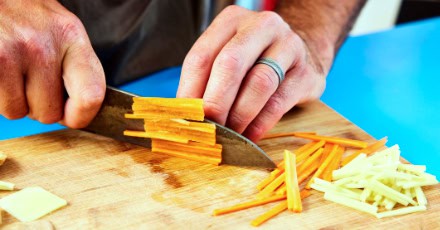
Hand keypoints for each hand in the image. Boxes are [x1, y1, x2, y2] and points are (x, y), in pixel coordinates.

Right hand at [0, 0, 104, 127]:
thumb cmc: (28, 18)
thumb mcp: (62, 33)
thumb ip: (76, 69)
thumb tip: (78, 115)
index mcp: (71, 38)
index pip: (91, 95)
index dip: (81, 116)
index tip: (71, 117)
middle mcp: (44, 45)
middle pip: (50, 112)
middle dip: (39, 104)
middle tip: (30, 80)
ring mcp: (13, 52)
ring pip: (20, 112)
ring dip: (15, 101)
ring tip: (13, 72)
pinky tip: (1, 74)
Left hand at [177, 6, 326, 141]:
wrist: (304, 56)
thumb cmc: (256, 61)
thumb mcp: (230, 58)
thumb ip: (209, 79)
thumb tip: (188, 115)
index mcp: (232, 20)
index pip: (202, 56)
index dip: (190, 90)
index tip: (186, 117)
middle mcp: (262, 26)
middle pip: (231, 65)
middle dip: (215, 103)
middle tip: (207, 128)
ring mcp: (289, 46)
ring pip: (258, 84)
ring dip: (239, 116)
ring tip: (229, 135)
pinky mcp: (307, 73)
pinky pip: (279, 102)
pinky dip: (260, 124)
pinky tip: (250, 136)